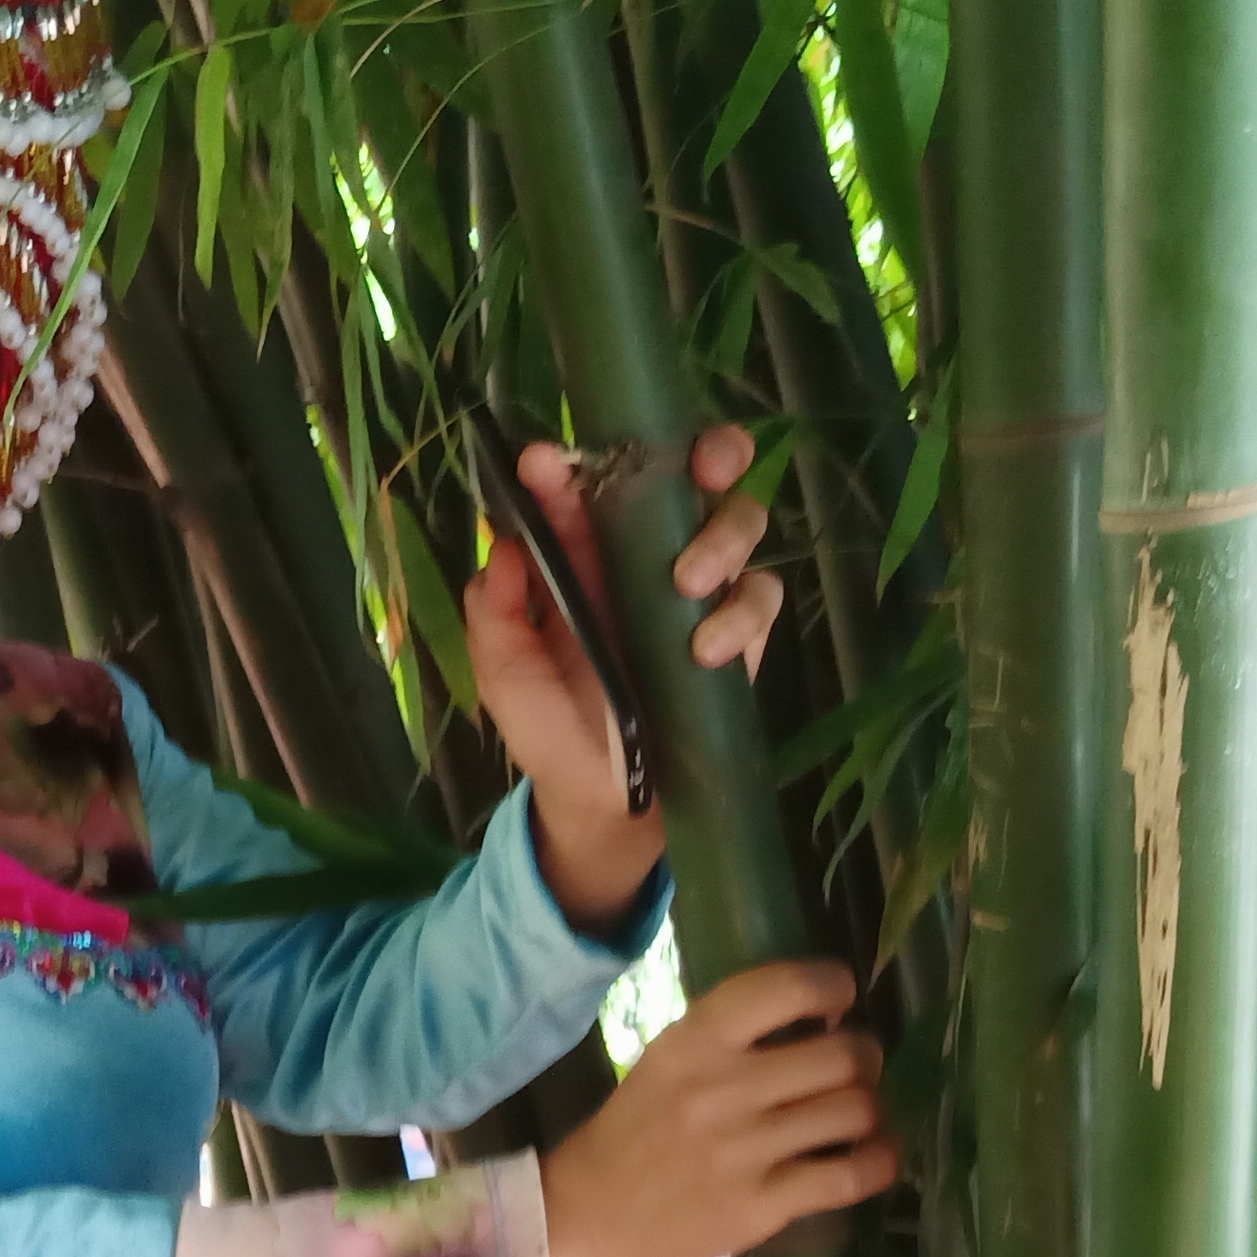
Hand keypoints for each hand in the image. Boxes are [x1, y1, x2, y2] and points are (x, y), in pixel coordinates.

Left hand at [465, 423, 785, 921]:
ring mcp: (703, 589)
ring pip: (741, 519)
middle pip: (697, 468)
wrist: (604, 806)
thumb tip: (502, 548)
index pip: (592, 482)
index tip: (548, 465)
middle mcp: (650, 553)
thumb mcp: (504, 674)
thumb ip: (493, 613)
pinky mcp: (742, 634)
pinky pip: (763, 595)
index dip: (576, 461)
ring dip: (722, 536)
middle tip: (697, 468)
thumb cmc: (550, 728)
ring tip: (686, 583)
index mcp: (588, 550)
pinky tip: (706, 651)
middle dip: (706, 450)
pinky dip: (742, 612)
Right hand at [541, 958, 894, 1256]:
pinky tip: (875, 1157)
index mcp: (695, 1042)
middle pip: (843, 1055)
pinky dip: (878, 1162)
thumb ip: (732, 1035)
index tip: (840, 1002)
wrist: (587, 1216)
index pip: (790, 988)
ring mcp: (744, 1151)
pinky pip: (849, 1175)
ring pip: (855, 1112)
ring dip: (870, 1111)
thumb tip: (821, 1018)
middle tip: (857, 1069)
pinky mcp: (760, 1207)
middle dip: (865, 1058)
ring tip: (859, 1115)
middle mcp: (723, 1089)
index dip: (835, 987)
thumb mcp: (667, 1060)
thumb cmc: (633, 1131)